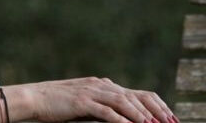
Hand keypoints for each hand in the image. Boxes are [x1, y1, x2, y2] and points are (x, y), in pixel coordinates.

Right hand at [23, 77, 178, 122]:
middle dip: (156, 111)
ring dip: (141, 115)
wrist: (35, 97)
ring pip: (124, 102)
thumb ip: (103, 107)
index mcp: (105, 85)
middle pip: (136, 96)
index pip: (138, 93)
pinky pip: (106, 111)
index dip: (157, 105)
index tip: (170, 118)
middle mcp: (102, 85)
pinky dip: (120, 120)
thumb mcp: (86, 104)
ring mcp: (92, 92)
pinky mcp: (82, 102)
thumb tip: (122, 119)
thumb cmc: (59, 105)